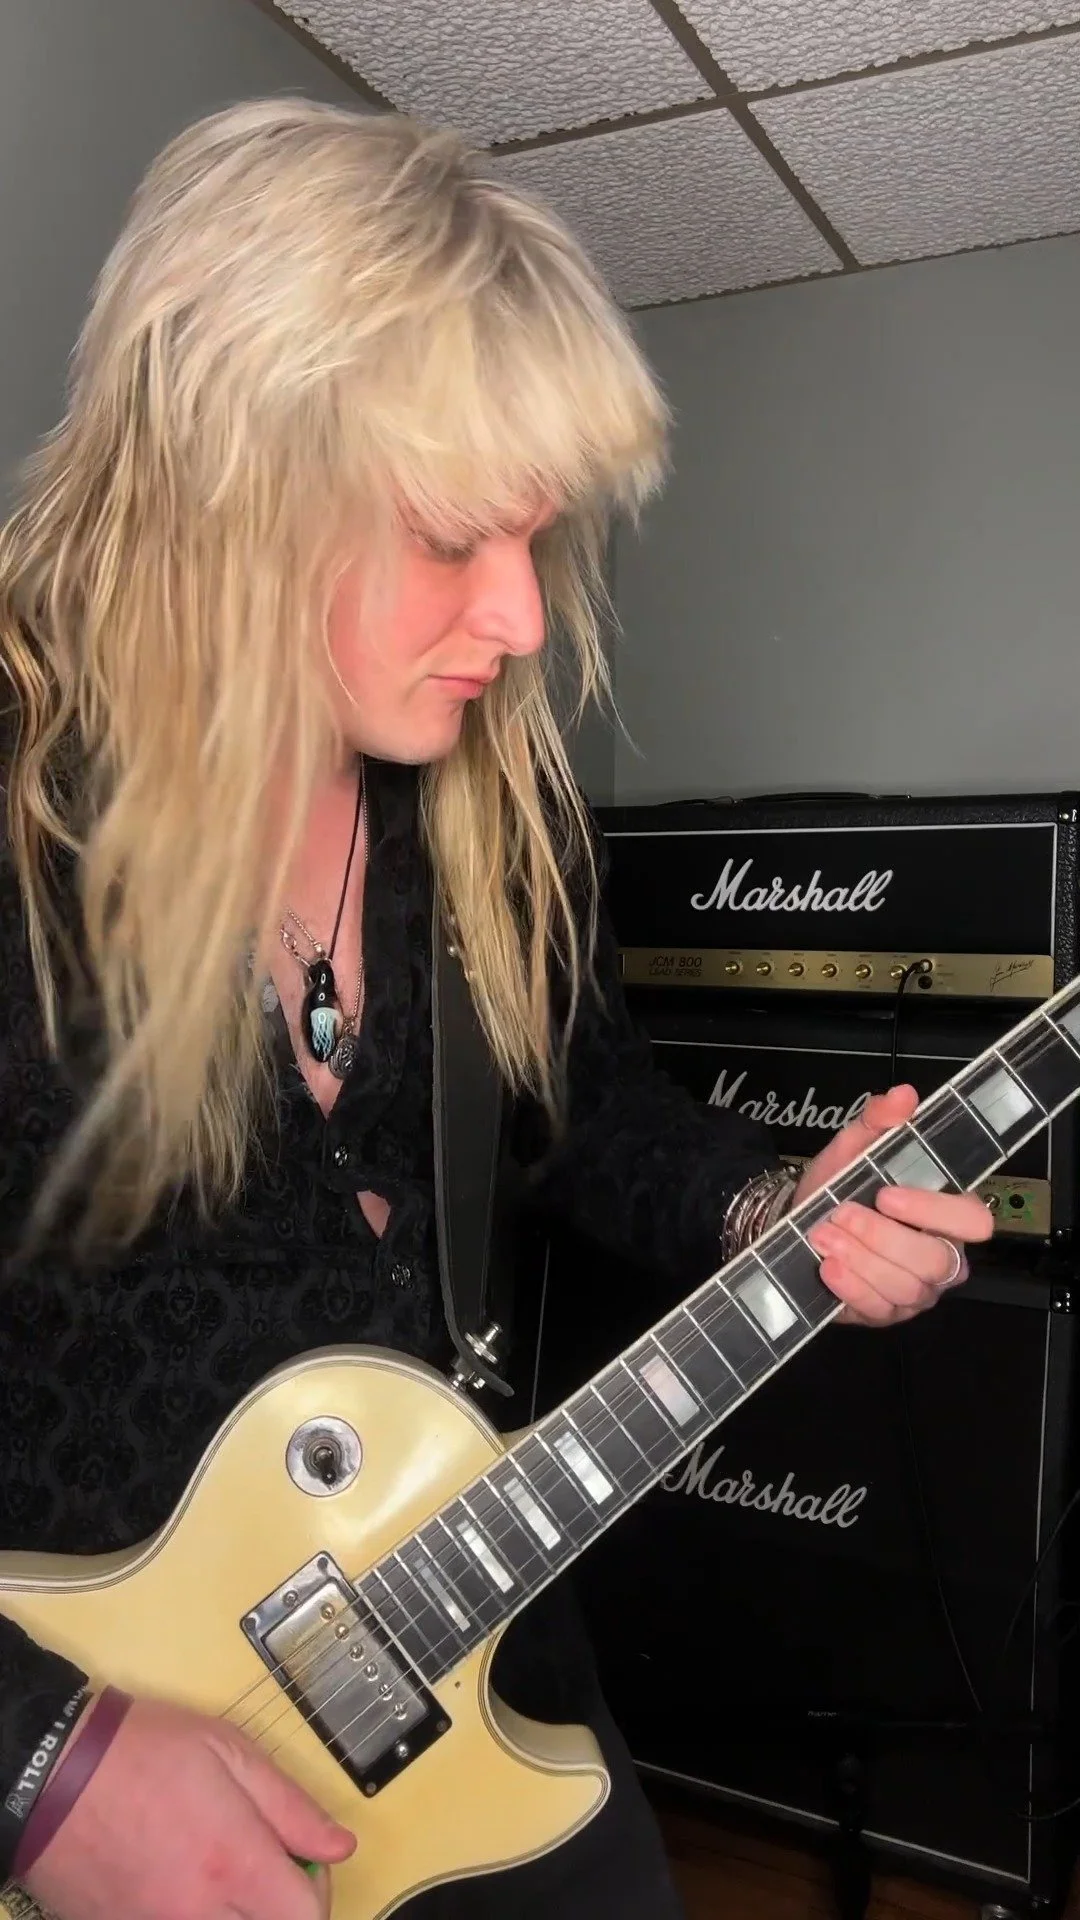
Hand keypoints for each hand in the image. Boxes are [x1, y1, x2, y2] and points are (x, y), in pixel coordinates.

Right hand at [23, 1695, 355, 1919]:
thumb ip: (290, 1806)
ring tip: (224, 1875)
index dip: (319, 1890)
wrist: (54, 1775)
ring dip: (238, 1912)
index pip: (306, 1915)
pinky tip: (184, 1883)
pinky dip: (195, 1915)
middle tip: (268, 1870)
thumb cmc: (141, 1752)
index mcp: (235, 1863)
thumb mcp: (230, 1753)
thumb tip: (338, 1844)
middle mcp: (199, 1912)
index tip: (307, 1863)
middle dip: (280, 1906)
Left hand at [794, 1084, 993, 1327]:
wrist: (796, 1222)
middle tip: (840, 1213)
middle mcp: (940, 1257)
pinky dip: (850, 1287)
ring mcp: (915, 1292)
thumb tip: (903, 1095)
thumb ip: (878, 1121)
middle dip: (883, 1238)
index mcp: (946, 1214)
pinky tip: (828, 1266)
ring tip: (823, 1235)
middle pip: (936, 1261)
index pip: (974, 1221)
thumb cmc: (838, 1186)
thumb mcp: (853, 1148)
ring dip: (860, 1259)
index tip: (885, 1194)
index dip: (934, 1212)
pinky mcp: (885, 1314)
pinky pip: (879, 1309)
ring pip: (906, 1288)